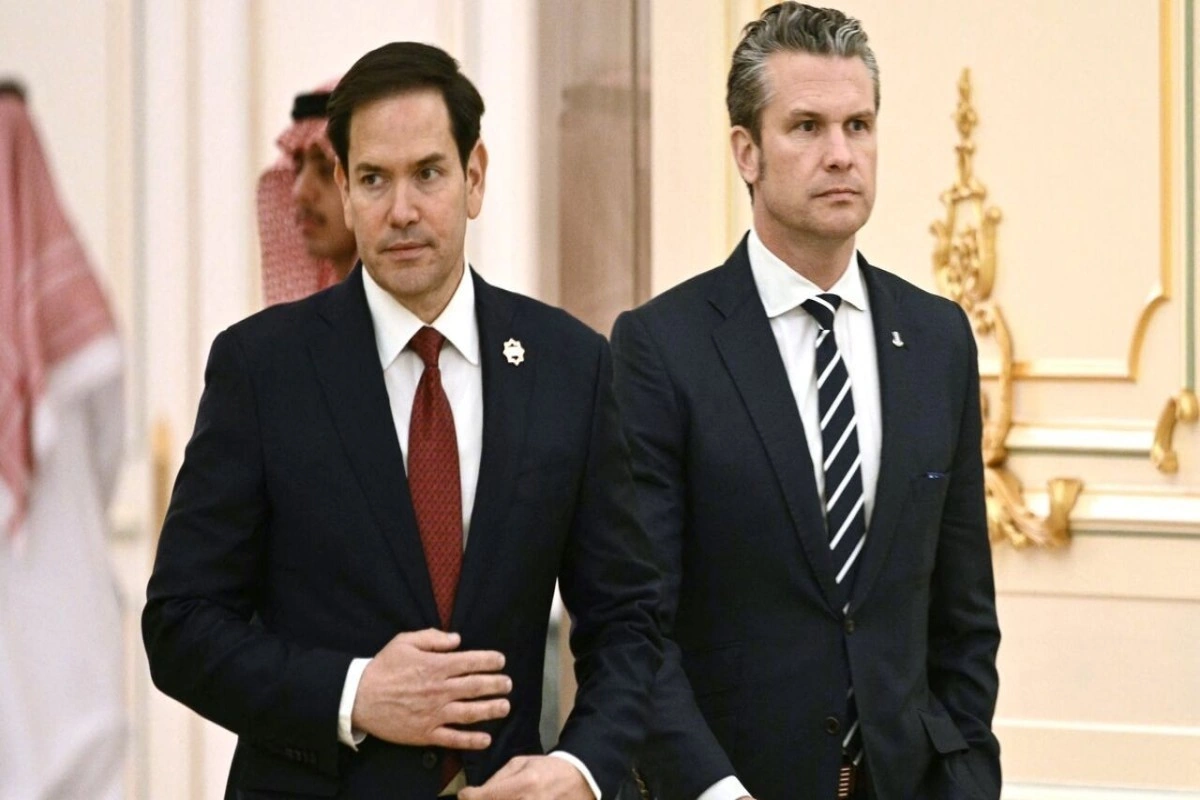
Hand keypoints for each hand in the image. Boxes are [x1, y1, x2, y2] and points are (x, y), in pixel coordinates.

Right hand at [350, 628, 509, 748]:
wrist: (358, 697)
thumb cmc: (382, 668)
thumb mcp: (404, 642)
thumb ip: (432, 637)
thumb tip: (457, 639)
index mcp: (435, 666)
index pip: (470, 662)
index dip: (489, 661)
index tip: (501, 661)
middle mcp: (439, 690)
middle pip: (475, 687)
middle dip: (496, 684)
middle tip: (508, 683)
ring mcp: (434, 713)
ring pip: (470, 712)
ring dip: (491, 709)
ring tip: (505, 706)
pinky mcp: (425, 733)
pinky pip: (453, 738)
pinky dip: (471, 740)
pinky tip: (486, 739)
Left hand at [459, 755, 592, 799]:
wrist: (578, 780)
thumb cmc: (545, 769)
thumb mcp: (521, 763)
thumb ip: (497, 779)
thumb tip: (474, 794)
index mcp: (525, 783)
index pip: (486, 796)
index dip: (469, 796)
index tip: (466, 794)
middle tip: (480, 799)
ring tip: (502, 799)